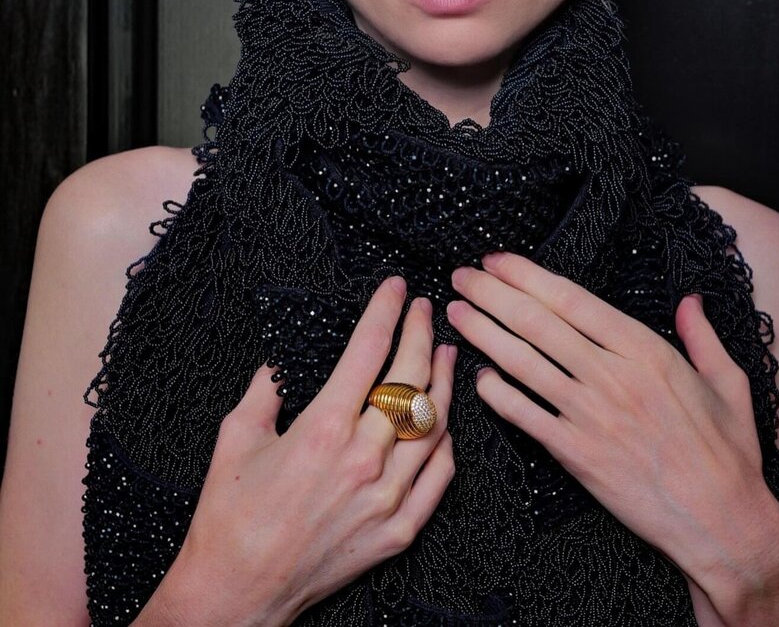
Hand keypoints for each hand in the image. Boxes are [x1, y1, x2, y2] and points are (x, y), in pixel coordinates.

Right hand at [163, 277, 456, 626]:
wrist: (235, 593)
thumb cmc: (228, 515)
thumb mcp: (236, 435)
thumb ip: (266, 386)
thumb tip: (283, 356)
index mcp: (322, 428)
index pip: (369, 350)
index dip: (386, 311)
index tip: (396, 288)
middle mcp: (362, 459)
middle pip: (411, 379)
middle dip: (422, 334)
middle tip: (425, 310)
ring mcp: (385, 498)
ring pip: (434, 426)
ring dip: (443, 383)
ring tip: (445, 353)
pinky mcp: (397, 532)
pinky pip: (438, 477)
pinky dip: (445, 444)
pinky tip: (443, 423)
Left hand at [446, 252, 778, 605]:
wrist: (724, 524)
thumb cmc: (728, 453)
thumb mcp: (727, 382)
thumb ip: (702, 335)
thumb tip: (689, 300)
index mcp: (646, 351)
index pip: (571, 299)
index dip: (527, 275)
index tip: (496, 260)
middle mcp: (613, 377)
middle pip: (537, 323)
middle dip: (492, 294)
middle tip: (461, 276)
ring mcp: (591, 416)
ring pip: (523, 364)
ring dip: (483, 334)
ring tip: (456, 312)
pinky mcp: (577, 455)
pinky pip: (525, 417)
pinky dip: (497, 394)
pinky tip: (477, 377)